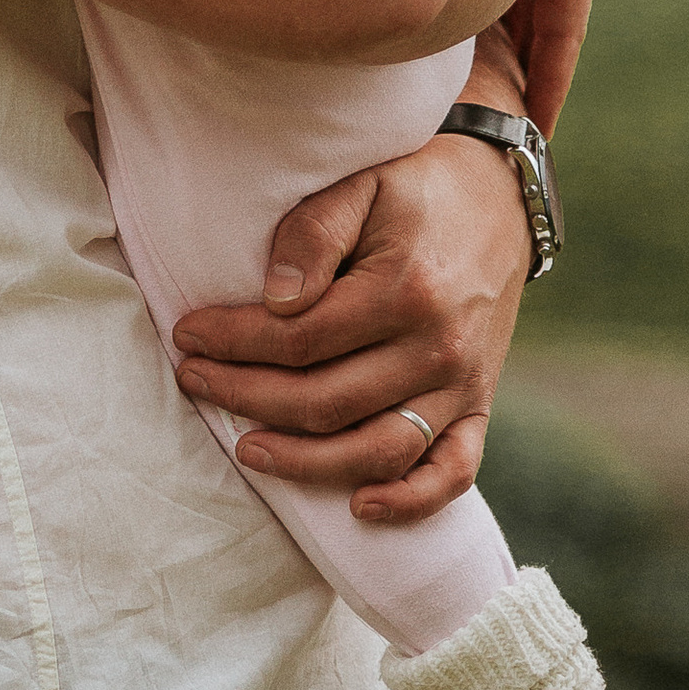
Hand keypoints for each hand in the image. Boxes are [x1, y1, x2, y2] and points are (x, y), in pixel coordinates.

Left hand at [169, 60, 534, 526]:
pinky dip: (411, 500)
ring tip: (245, 448)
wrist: (500, 195)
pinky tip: (360, 507)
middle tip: (193, 382)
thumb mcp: (363, 183)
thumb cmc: (416, 186)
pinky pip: (453, 471)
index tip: (188, 334)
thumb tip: (275, 298)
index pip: (299, 338)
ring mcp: (463, 383)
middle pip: (326, 400)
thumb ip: (315, 231)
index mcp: (404, 289)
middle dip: (247, 398)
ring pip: (377, 449)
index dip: (235, 342)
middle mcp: (437, 346)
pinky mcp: (480, 404)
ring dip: (306, 461)